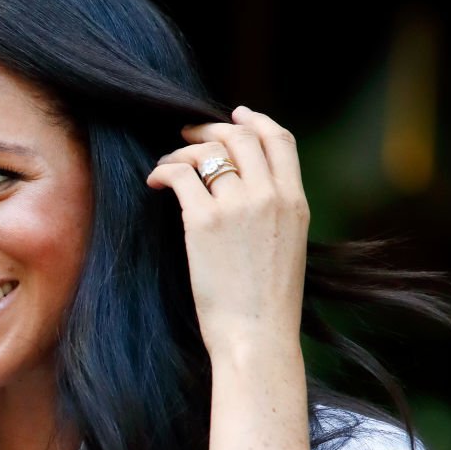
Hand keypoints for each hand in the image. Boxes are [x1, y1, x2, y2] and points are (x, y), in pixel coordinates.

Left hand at [145, 106, 309, 360]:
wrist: (257, 334)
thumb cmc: (267, 304)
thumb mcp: (287, 248)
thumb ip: (274, 214)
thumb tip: (245, 193)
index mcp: (296, 202)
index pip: (279, 140)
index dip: (255, 120)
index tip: (235, 114)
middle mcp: (270, 196)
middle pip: (240, 137)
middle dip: (210, 130)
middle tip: (187, 135)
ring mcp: (238, 206)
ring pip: (207, 153)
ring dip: (182, 151)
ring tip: (167, 164)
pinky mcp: (204, 222)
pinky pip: (180, 176)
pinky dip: (164, 170)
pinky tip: (154, 181)